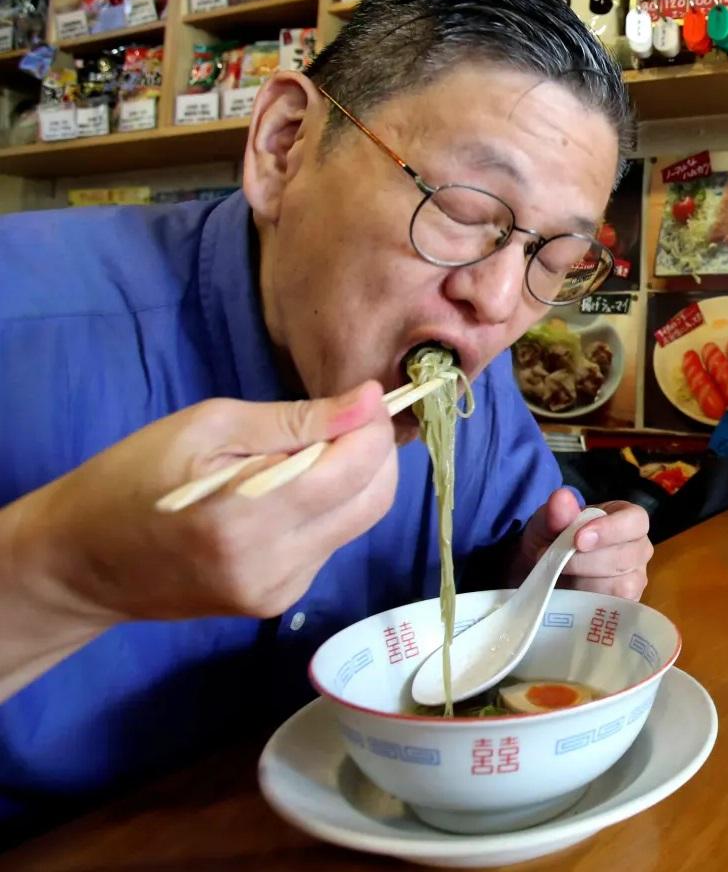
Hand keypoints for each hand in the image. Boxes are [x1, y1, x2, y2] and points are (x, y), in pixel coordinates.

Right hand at [7, 381, 398, 626]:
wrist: (80, 563)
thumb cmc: (131, 479)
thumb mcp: (208, 428)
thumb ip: (296, 420)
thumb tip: (371, 401)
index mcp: (251, 517)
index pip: (358, 470)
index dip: (373, 427)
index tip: (364, 399)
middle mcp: (276, 565)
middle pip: (374, 502)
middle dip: (374, 455)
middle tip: (342, 424)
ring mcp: (280, 591)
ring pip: (357, 524)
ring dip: (349, 482)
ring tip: (302, 457)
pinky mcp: (277, 602)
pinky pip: (329, 545)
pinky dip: (324, 511)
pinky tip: (285, 495)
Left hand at [514, 489, 652, 599]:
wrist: (542, 570)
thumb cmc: (553, 538)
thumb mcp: (548, 521)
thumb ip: (556, 512)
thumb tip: (561, 499)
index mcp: (627, 518)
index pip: (635, 521)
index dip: (611, 530)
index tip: (579, 539)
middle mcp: (639, 548)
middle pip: (629, 556)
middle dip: (589, 561)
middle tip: (557, 561)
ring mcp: (635, 578)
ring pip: (623, 585)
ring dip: (587, 582)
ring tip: (560, 577)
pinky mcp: (626, 605)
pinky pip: (617, 608)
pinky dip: (590, 603)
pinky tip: (571, 595)